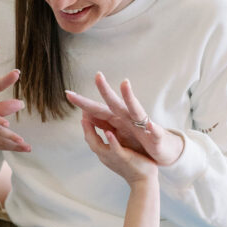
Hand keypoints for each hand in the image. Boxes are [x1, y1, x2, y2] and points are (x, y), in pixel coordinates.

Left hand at [66, 72, 183, 166]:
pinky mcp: (155, 136)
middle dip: (105, 89)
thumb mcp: (117, 131)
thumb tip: (85, 115)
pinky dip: (152, 128)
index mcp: (117, 118)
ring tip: (125, 83)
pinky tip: (150, 125)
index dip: (83, 103)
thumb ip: (102, 122)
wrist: (159, 150)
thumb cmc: (137, 139)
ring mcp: (143, 124)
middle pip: (113, 102)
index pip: (96, 109)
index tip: (67, 93)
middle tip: (97, 75)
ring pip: (136, 109)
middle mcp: (128, 117)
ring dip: (130, 97)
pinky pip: (154, 131)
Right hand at [81, 117, 157, 185]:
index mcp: (105, 153)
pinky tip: (108, 131)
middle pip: (90, 140)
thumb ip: (112, 143)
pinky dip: (111, 140)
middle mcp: (105, 155)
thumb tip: (107, 131)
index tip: (84, 113)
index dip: (87, 126)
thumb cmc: (134, 167)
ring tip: (86, 118)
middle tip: (81, 111)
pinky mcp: (124, 158)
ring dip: (91, 131)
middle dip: (85, 126)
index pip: (91, 138)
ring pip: (97, 144)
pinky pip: (115, 149)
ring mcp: (113, 157)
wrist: (144, 182)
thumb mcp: (119, 153)